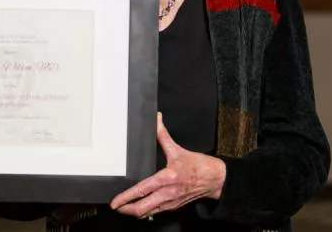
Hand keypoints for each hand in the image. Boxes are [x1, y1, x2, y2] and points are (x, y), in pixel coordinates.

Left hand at [110, 113, 225, 219]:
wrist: (216, 179)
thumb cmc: (199, 166)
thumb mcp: (178, 150)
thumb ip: (163, 135)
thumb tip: (156, 120)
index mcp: (166, 178)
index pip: (142, 190)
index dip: (126, 198)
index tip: (115, 202)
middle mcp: (168, 193)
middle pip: (142, 208)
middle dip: (127, 209)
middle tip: (116, 207)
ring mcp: (171, 201)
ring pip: (149, 213)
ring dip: (135, 212)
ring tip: (125, 208)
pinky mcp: (175, 206)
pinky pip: (157, 212)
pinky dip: (147, 211)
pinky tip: (141, 207)